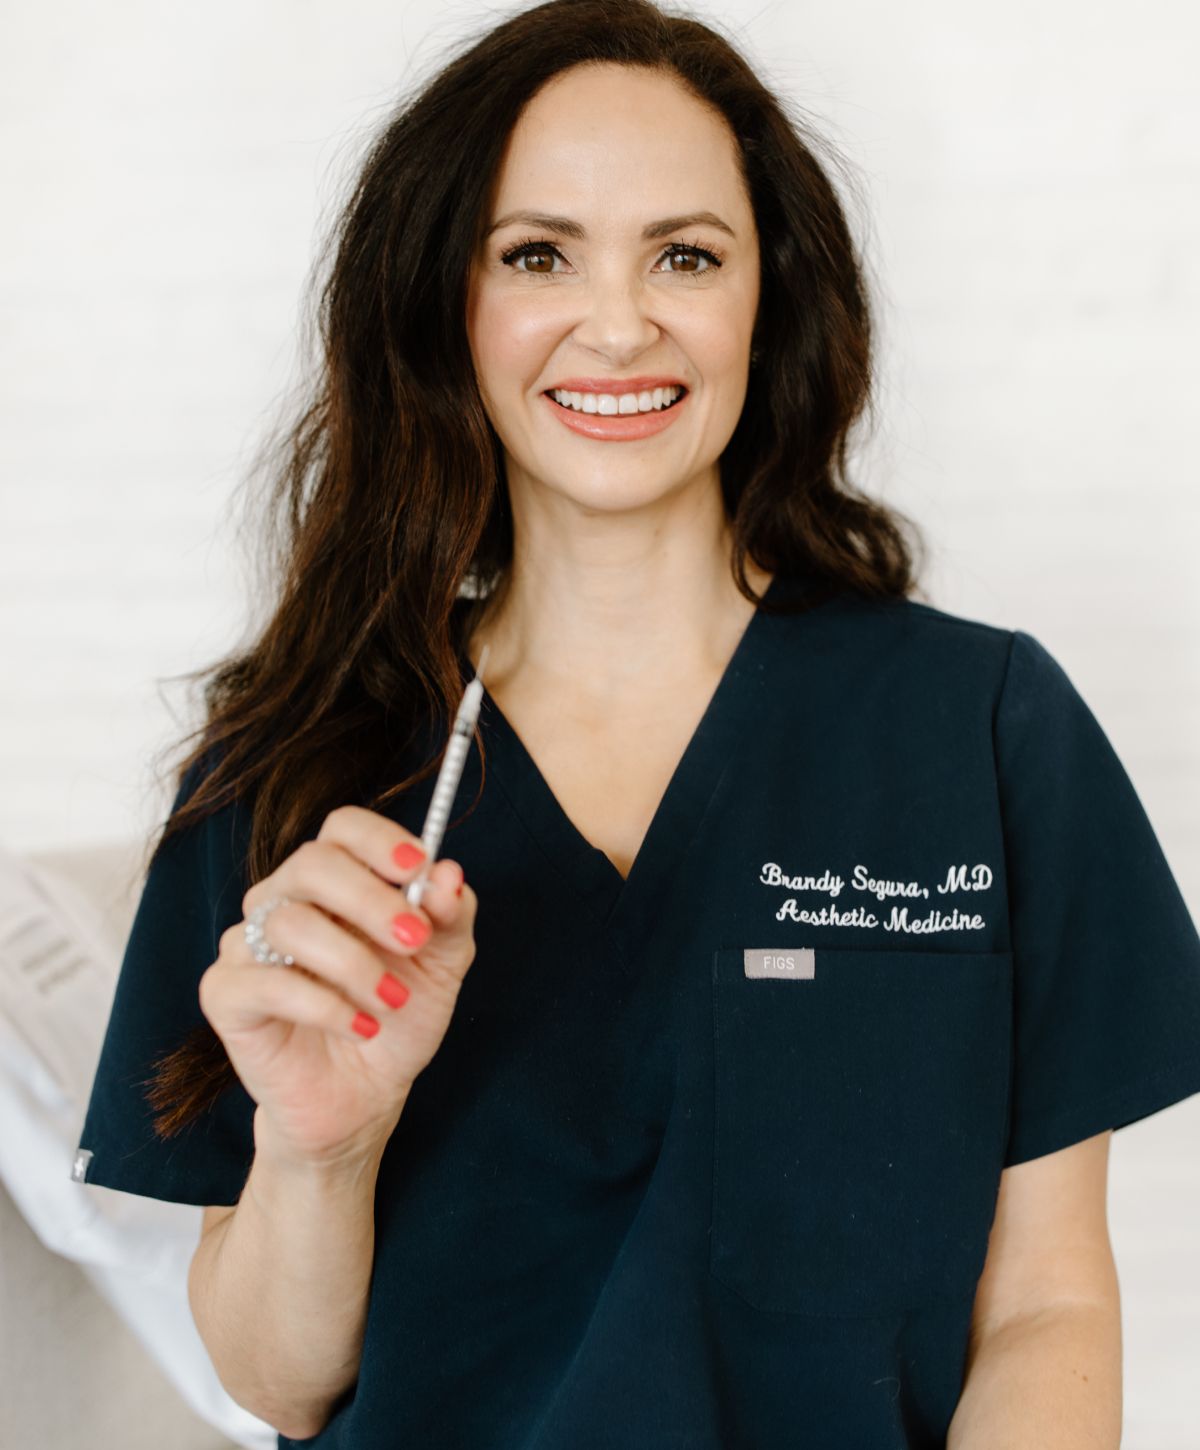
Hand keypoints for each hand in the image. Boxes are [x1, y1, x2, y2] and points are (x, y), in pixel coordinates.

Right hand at [197, 806, 476, 1168]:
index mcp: (336, 880)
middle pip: (311, 863)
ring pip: (290, 923)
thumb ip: (450, 915)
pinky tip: (361, 1027)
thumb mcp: (443, 964)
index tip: (417, 867)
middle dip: (370, 900)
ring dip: (354, 963)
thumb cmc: (397, 1015)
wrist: (365, 1096)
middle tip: (415, 940)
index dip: (378, 840)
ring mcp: (248, 944)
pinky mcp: (226, 994)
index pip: (343, 828)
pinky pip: (264, 983)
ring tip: (392, 1001)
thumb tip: (449, 872)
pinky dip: (323, 1005)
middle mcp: (285, 899)